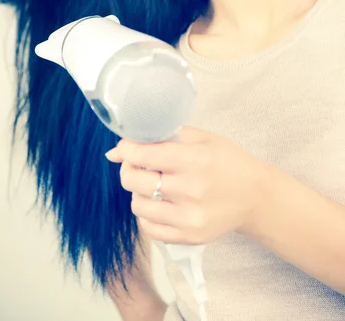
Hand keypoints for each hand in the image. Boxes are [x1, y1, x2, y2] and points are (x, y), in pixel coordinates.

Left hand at [105, 126, 272, 244]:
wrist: (256, 196)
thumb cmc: (228, 161)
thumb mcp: (203, 138)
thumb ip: (162, 136)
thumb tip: (116, 149)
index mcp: (196, 160)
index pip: (144, 155)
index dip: (126, 149)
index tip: (125, 147)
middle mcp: (192, 190)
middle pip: (135, 181)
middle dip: (129, 168)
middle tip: (137, 164)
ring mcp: (190, 218)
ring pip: (138, 205)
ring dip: (138, 192)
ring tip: (152, 184)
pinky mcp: (190, 237)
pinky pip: (149, 228)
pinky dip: (147, 214)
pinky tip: (159, 203)